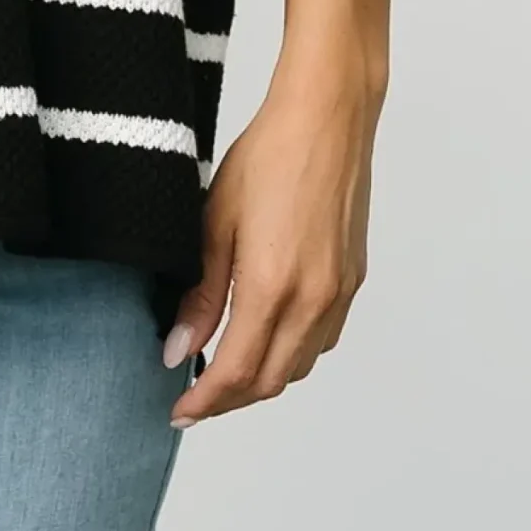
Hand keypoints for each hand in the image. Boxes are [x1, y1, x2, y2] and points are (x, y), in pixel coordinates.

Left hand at [161, 60, 379, 424]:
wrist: (327, 119)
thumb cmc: (267, 157)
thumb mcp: (215, 222)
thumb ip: (200, 294)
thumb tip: (179, 348)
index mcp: (273, 287)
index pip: (236, 372)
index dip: (204, 401)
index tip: (178, 411)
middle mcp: (313, 301)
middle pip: (270, 382)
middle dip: (229, 400)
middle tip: (193, 397)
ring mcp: (338, 294)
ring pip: (299, 366)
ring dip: (261, 379)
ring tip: (223, 368)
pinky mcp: (352, 281)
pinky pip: (321, 340)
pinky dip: (291, 353)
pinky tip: (265, 335)